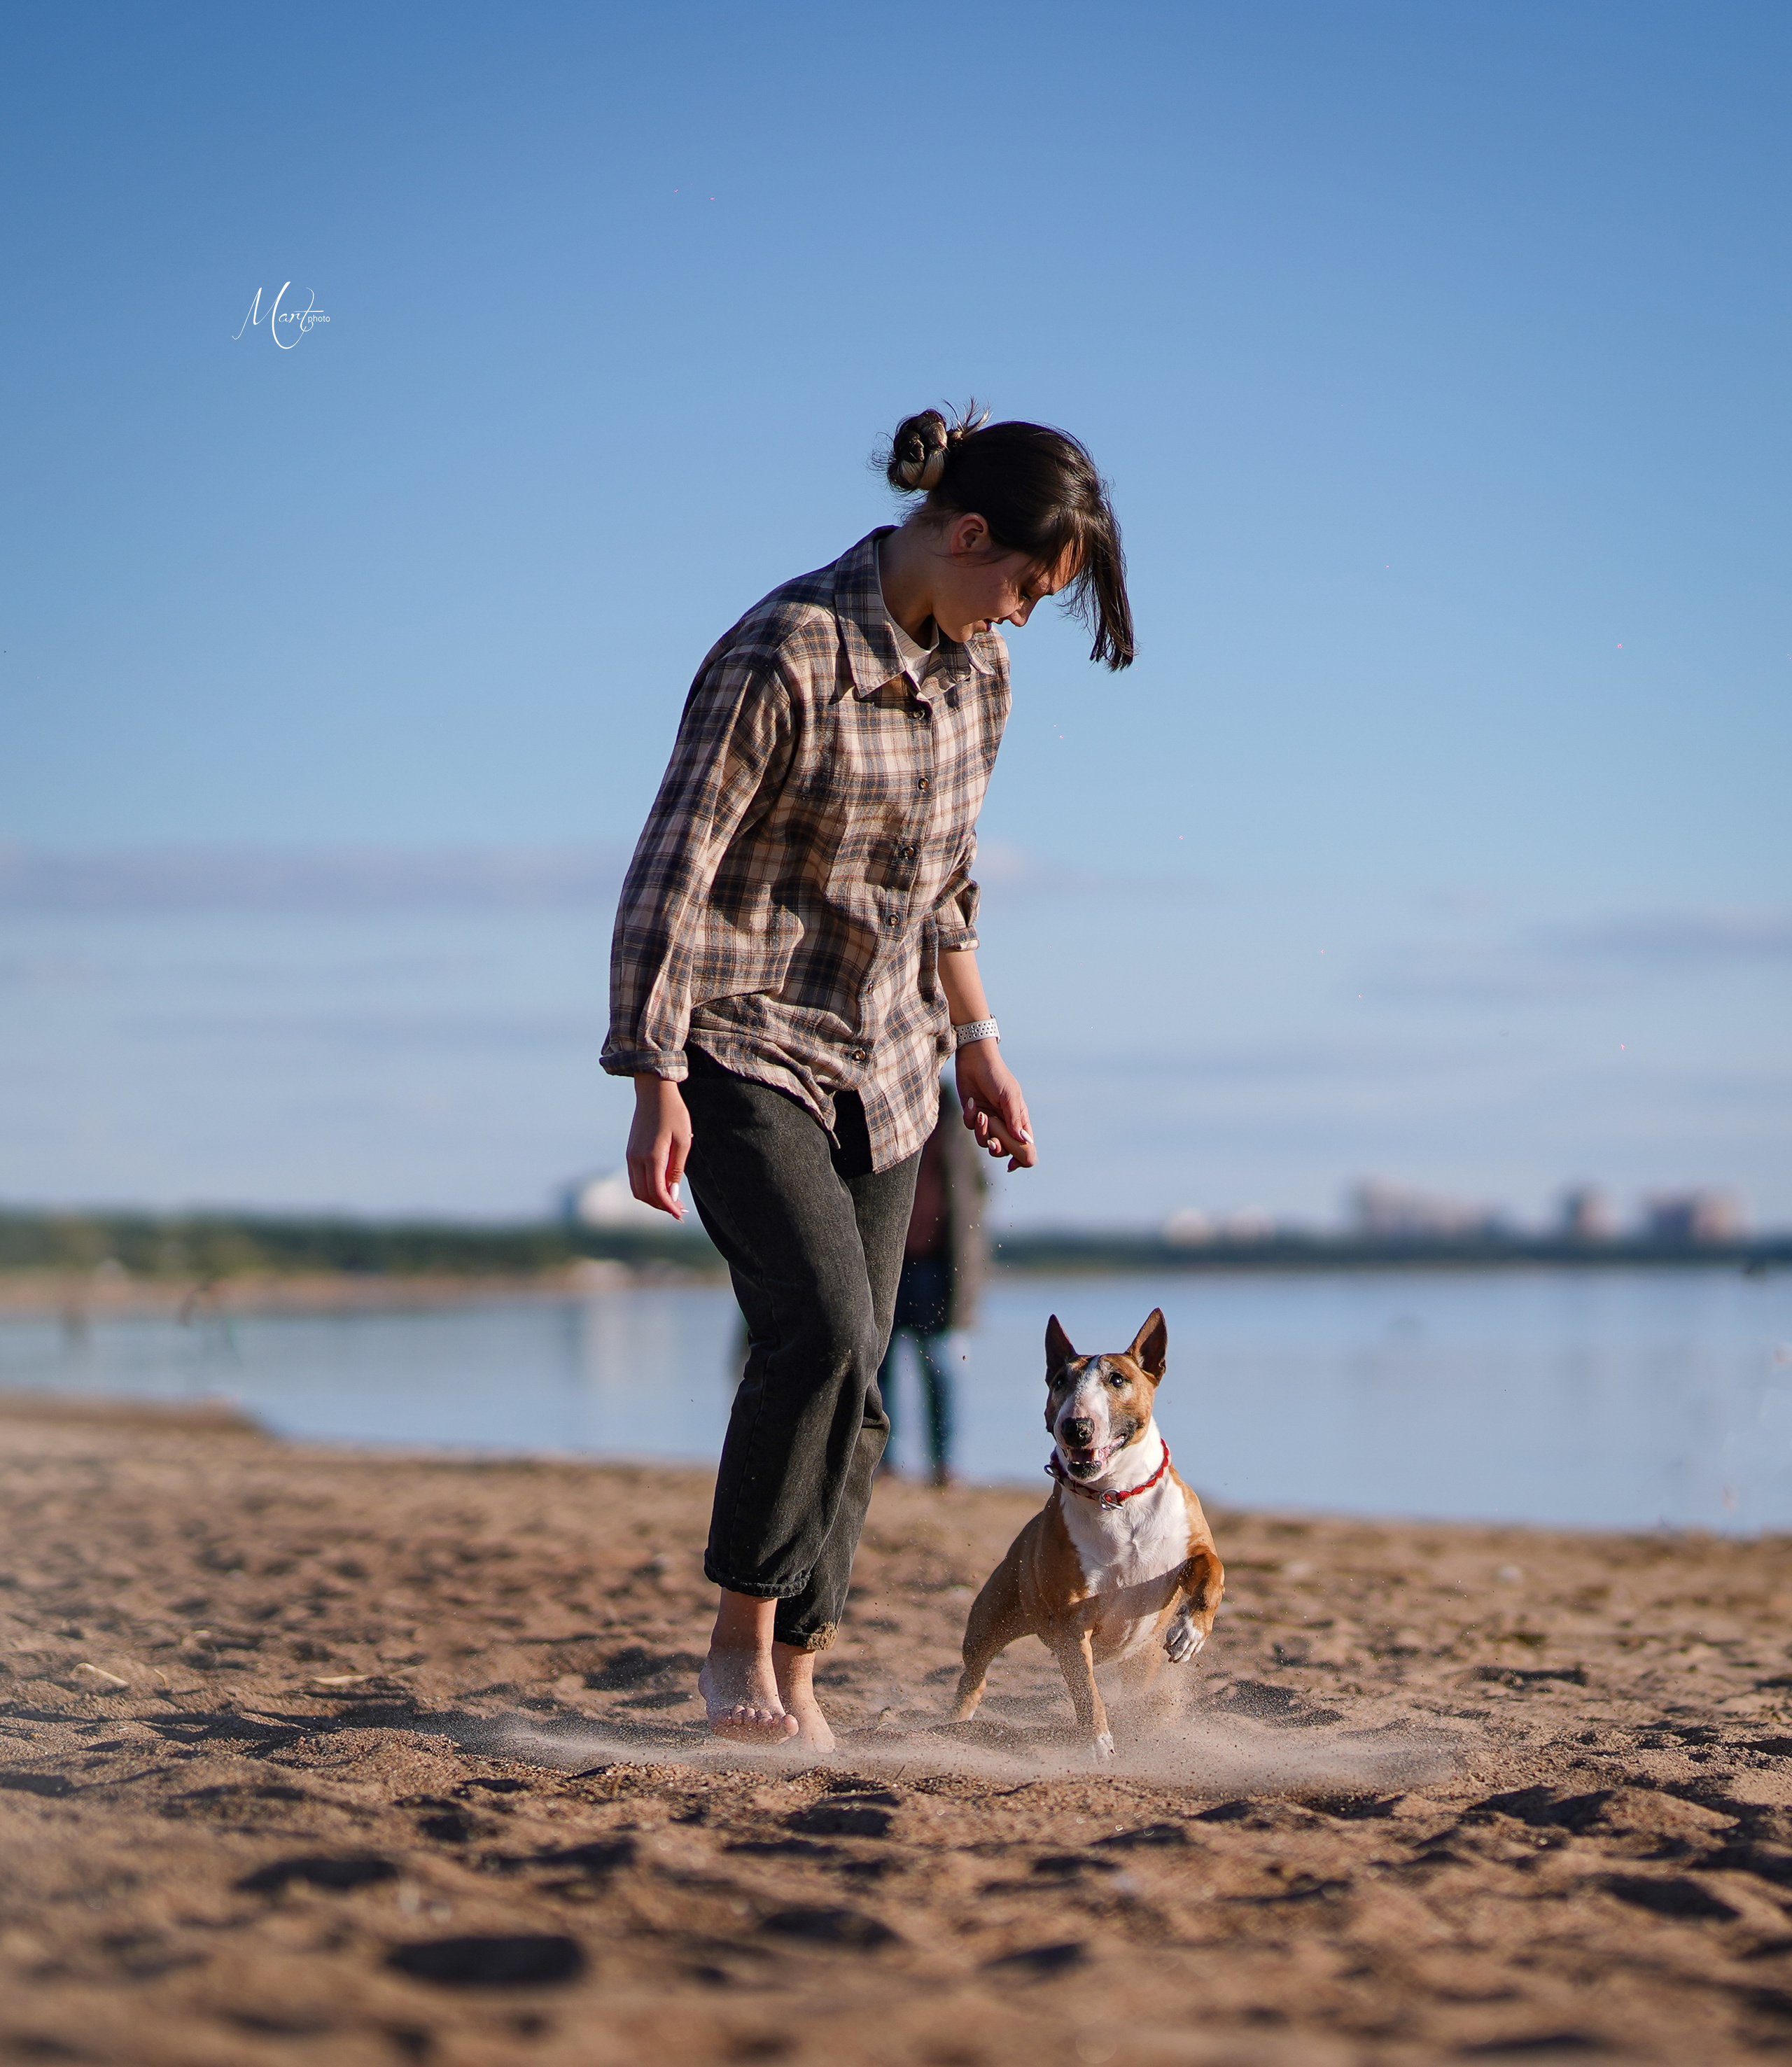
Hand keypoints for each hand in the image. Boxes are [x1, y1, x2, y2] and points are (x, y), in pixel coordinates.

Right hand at [626, 1075, 692, 1217]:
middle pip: (644, 1195)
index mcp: (651, 1156)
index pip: (657, 1191)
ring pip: (637, 1189)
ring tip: (672, 1200)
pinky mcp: (630, 1152)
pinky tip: (662, 1186)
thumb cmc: (674, 1114)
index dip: (668, 1207)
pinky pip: (635, 1179)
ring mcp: (630, 1156)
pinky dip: (647, 1188)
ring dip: (653, 1199)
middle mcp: (636, 1159)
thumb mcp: (683, 1141)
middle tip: (679, 1210)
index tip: (680, 1215)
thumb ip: (676, 1169)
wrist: (654, 1093)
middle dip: (661, 1206)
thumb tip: (673, 1194)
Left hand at [955, 1040, 1035, 1169]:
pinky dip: (970, 1118)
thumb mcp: (1009, 1096)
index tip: (1013, 1165)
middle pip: (1003, 1149)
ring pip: (984, 1141)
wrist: (975, 1060)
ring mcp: (988, 1120)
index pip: (1025, 1145)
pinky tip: (971, 1103)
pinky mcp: (973, 1115)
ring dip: (982, 1132)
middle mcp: (1005, 1123)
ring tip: (982, 1115)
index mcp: (1019, 1119)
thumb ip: (1014, 1119)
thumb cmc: (997, 1075)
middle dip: (997, 1149)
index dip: (1022, 1158)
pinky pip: (971, 1127)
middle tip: (993, 1143)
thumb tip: (1022, 1141)